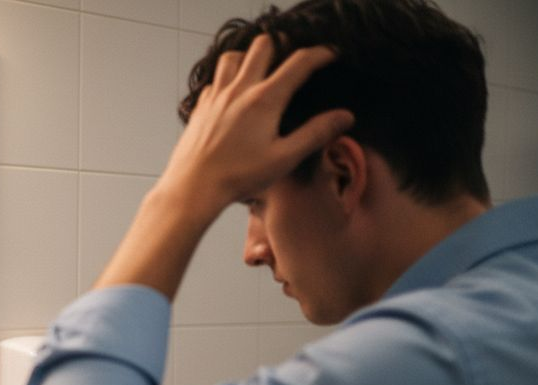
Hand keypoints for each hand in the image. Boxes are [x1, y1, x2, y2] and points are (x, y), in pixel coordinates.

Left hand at [158, 35, 353, 216]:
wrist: (192, 187)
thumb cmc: (237, 176)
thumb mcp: (284, 158)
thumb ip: (315, 134)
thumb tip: (345, 117)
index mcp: (265, 100)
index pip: (298, 62)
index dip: (319, 54)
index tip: (330, 54)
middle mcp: (239, 90)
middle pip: (262, 45)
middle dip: (281, 44)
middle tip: (292, 56)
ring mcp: (216, 96)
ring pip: (232, 56)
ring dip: (249, 56)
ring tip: (261, 69)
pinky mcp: (201, 106)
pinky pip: (215, 79)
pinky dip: (227, 77)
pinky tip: (234, 93)